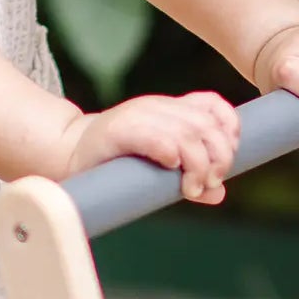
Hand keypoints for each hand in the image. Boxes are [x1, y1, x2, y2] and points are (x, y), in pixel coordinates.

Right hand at [63, 91, 239, 204]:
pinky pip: (155, 136)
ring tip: (191, 187)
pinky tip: (171, 167)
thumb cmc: (117, 165)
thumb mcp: (160, 168)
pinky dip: (170, 152)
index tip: (227, 161)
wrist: (69, 156)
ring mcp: (137, 115)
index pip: (213, 105)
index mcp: (170, 110)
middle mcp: (157, 107)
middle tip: (211, 183)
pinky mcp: (118, 130)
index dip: (230, 130)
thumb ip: (190, 176)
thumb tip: (219, 193)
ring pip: (187, 132)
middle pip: (206, 124)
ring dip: (198, 164)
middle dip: (219, 157)